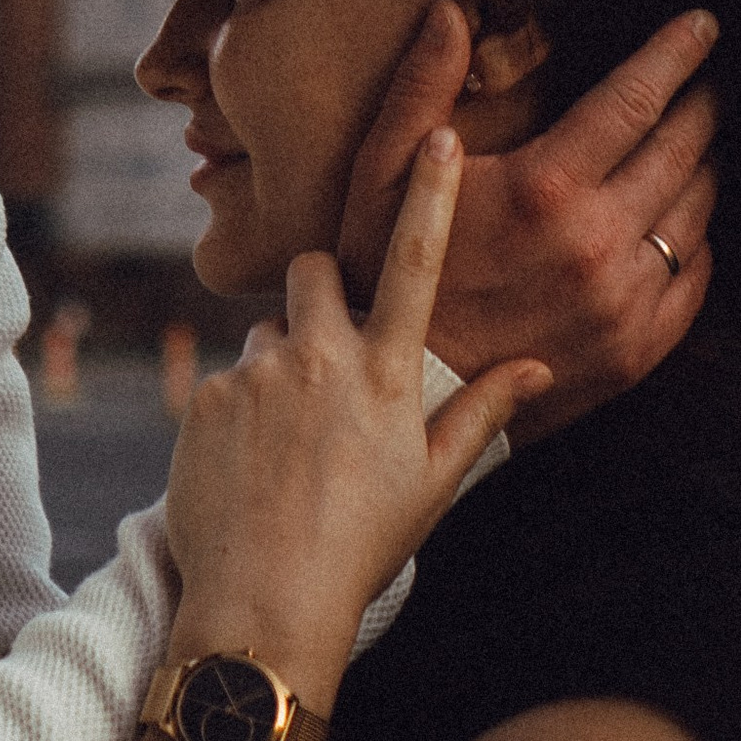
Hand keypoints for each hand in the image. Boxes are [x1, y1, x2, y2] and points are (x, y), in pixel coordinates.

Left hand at [165, 135, 545, 690]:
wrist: (264, 605)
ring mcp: (258, 374)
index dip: (428, 193)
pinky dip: (235, 416)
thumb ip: (481, 413)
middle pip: (312, 273)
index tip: (436, 136)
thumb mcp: (433, 483)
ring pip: (266, 337)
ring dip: (276, 370)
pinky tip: (247, 470)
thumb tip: (535, 366)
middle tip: (323, 363)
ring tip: (284, 449)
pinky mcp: (205, 396)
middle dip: (317, 296)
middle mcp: (322, 358)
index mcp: (386, 374)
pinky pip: (224, 383)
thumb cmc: (361, 548)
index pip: (414, 261)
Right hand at [336, 7, 719, 443]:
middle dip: (705, 102)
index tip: (706, 23)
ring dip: (705, 167)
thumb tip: (451, 12)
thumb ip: (421, 87)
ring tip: (702, 142)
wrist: (403, 395)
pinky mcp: (634, 351)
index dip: (676, 52)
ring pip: (696, 213)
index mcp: (544, 187)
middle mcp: (596, 242)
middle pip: (683, 149)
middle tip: (715, 77)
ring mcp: (623, 302)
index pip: (636, 98)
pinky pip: (692, 281)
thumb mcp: (381, 173)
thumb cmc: (386, 274)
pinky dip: (696, 242)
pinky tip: (684, 222)